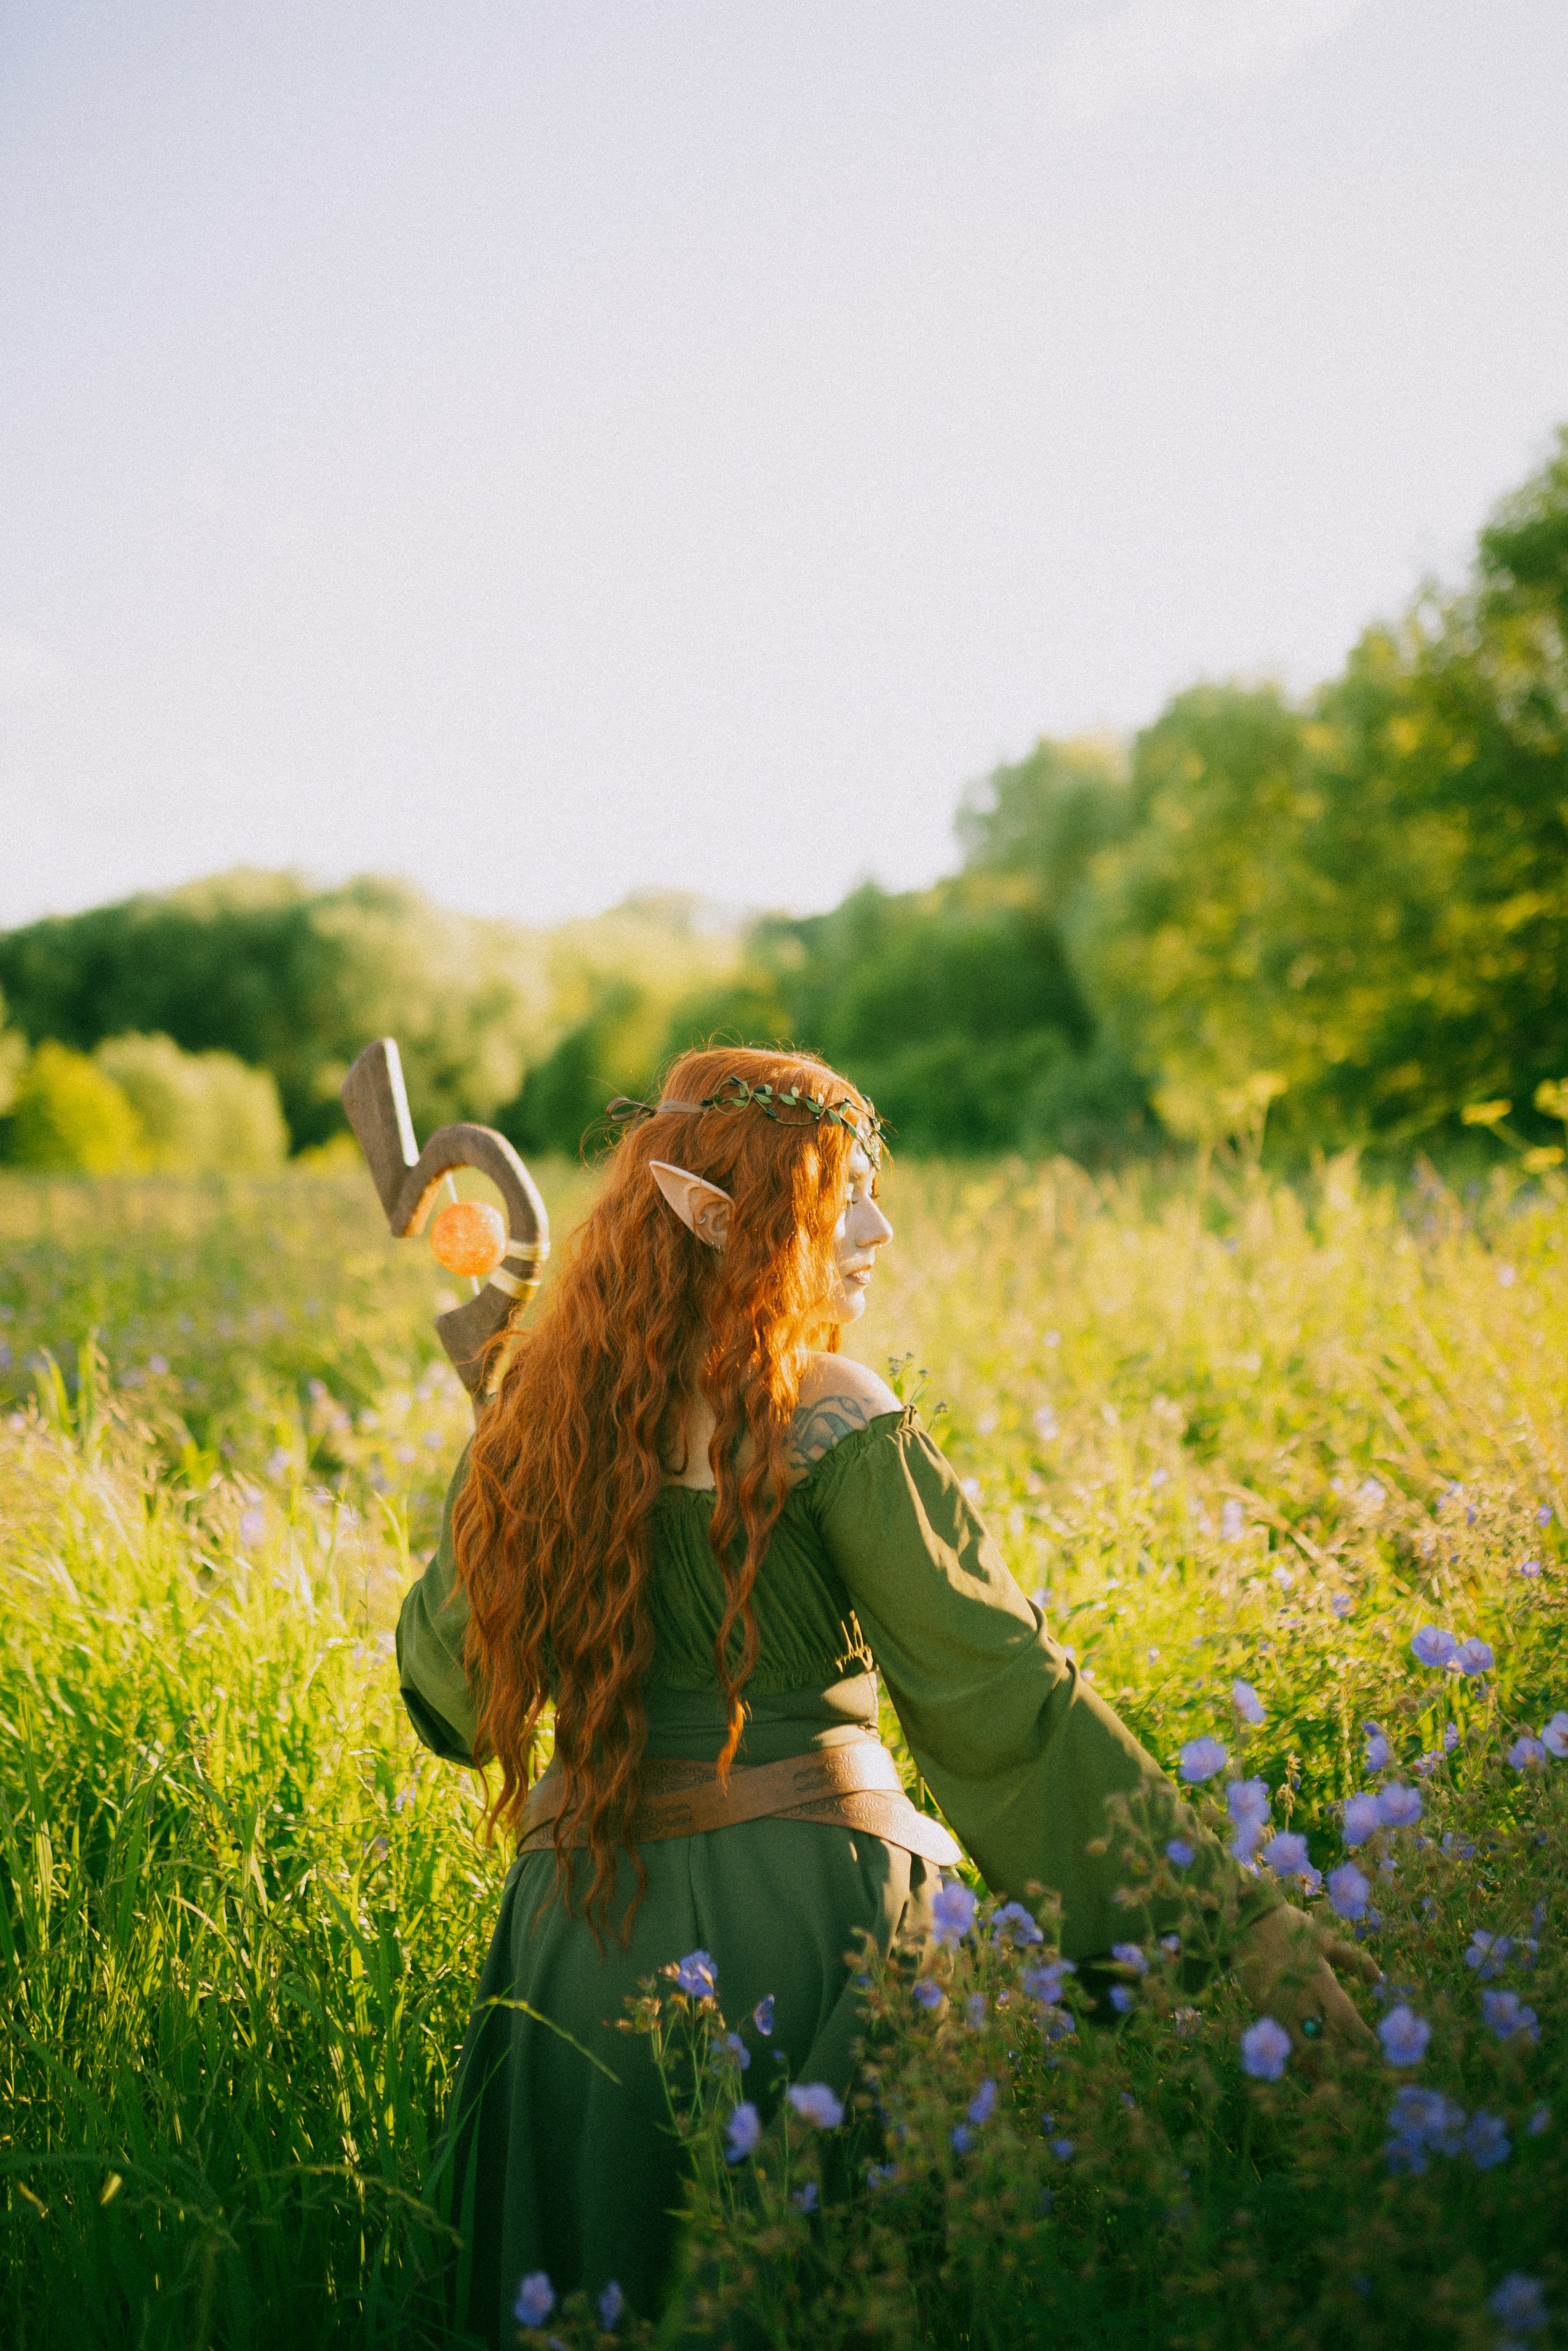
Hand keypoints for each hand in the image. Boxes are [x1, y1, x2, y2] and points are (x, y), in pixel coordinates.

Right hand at [1235, 1900, 1379, 2059]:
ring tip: (1337, 2072)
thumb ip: (1353, 1959)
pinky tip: (1311, 2063)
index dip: (1362, 2036)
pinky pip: (1285, 2040)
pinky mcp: (1264, 2011)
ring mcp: (1278, 2007)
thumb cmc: (1292, 1926)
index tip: (1377, 2049)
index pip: (1344, 2017)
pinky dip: (1300, 2054)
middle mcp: (1298, 1998)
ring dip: (1321, 2061)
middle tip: (1360, 2068)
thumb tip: (1378, 1978)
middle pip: (1324, 2040)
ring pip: (1303, 2047)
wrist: (1248, 1922)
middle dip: (1343, 2057)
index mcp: (1317, 1978)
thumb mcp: (1325, 1938)